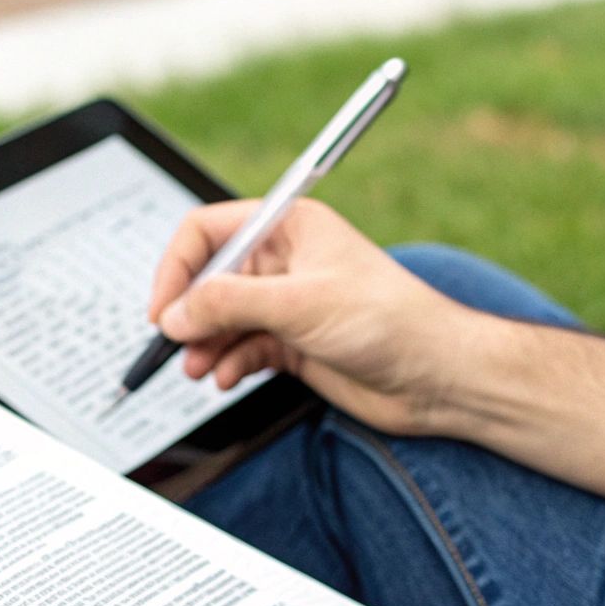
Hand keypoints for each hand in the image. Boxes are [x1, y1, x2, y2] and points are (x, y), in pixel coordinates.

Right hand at [148, 199, 477, 434]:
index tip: (165, 308)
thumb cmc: (391, 321)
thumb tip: (176, 314)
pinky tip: (229, 378)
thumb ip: (229, 304)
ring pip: (223, 319)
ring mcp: (289, 304)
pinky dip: (230, 364)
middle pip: (210, 279)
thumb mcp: (299, 304)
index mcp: (290, 227)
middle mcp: (285, 261)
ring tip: (200, 369)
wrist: (439, 376)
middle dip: (190, 314)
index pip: (209, 231)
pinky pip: (244, 349)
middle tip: (177, 345)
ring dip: (205, 345)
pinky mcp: (295, 343)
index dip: (178, 267)